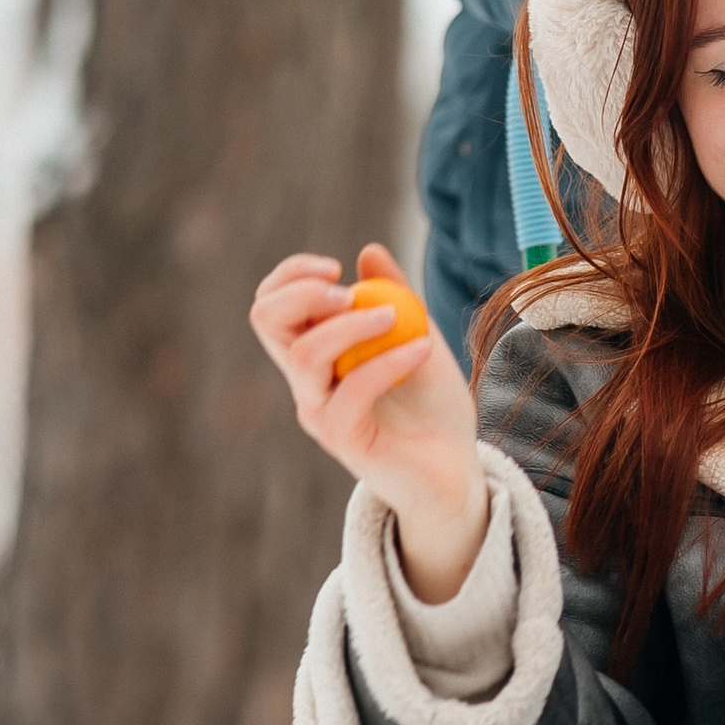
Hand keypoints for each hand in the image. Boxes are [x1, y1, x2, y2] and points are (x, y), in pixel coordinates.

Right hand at [247, 243, 489, 600]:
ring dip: (348, 324)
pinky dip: (387, 362)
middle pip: (267, 321)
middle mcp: (307, 384)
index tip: (336, 266)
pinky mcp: (345, 440)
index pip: (273, 306)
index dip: (290, 276)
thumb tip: (369, 252)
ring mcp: (321, 414)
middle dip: (300, 290)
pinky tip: (421, 351)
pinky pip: (351, 392)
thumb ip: (397, 296)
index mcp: (317, 357)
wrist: (457, 472)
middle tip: (346, 288)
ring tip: (395, 317)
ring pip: (305, 356)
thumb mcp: (419, 338)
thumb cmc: (434, 410)